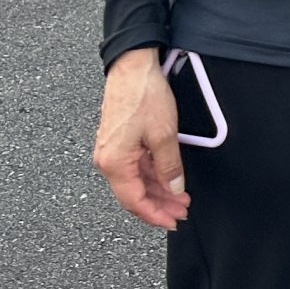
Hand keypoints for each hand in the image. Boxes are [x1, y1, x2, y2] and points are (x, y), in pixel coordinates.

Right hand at [94, 48, 187, 230]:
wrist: (132, 66)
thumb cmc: (143, 96)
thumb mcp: (164, 134)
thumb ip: (169, 165)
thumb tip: (174, 189)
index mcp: (114, 163)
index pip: (134, 201)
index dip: (154, 215)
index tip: (172, 222)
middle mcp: (107, 160)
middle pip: (134, 194)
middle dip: (159, 205)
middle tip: (182, 212)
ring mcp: (112, 151)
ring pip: (135, 180)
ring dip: (157, 190)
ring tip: (180, 197)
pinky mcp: (118, 141)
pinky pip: (135, 166)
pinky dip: (152, 174)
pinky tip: (168, 179)